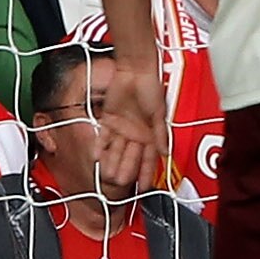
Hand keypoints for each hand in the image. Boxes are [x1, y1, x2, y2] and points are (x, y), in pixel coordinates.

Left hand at [97, 60, 167, 193]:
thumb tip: (164, 152)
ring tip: (108, 176)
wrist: (135, 72)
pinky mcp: (108, 119)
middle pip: (130, 156)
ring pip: (116, 150)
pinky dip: (99, 147)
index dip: (147, 172)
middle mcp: (136, 132)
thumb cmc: (151, 89)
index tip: (144, 186)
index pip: (148, 158)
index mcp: (150, 133)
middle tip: (122, 185)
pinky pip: (102, 137)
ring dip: (112, 162)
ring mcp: (121, 127)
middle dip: (127, 170)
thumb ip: (160, 134)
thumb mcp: (159, 113)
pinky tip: (96, 158)